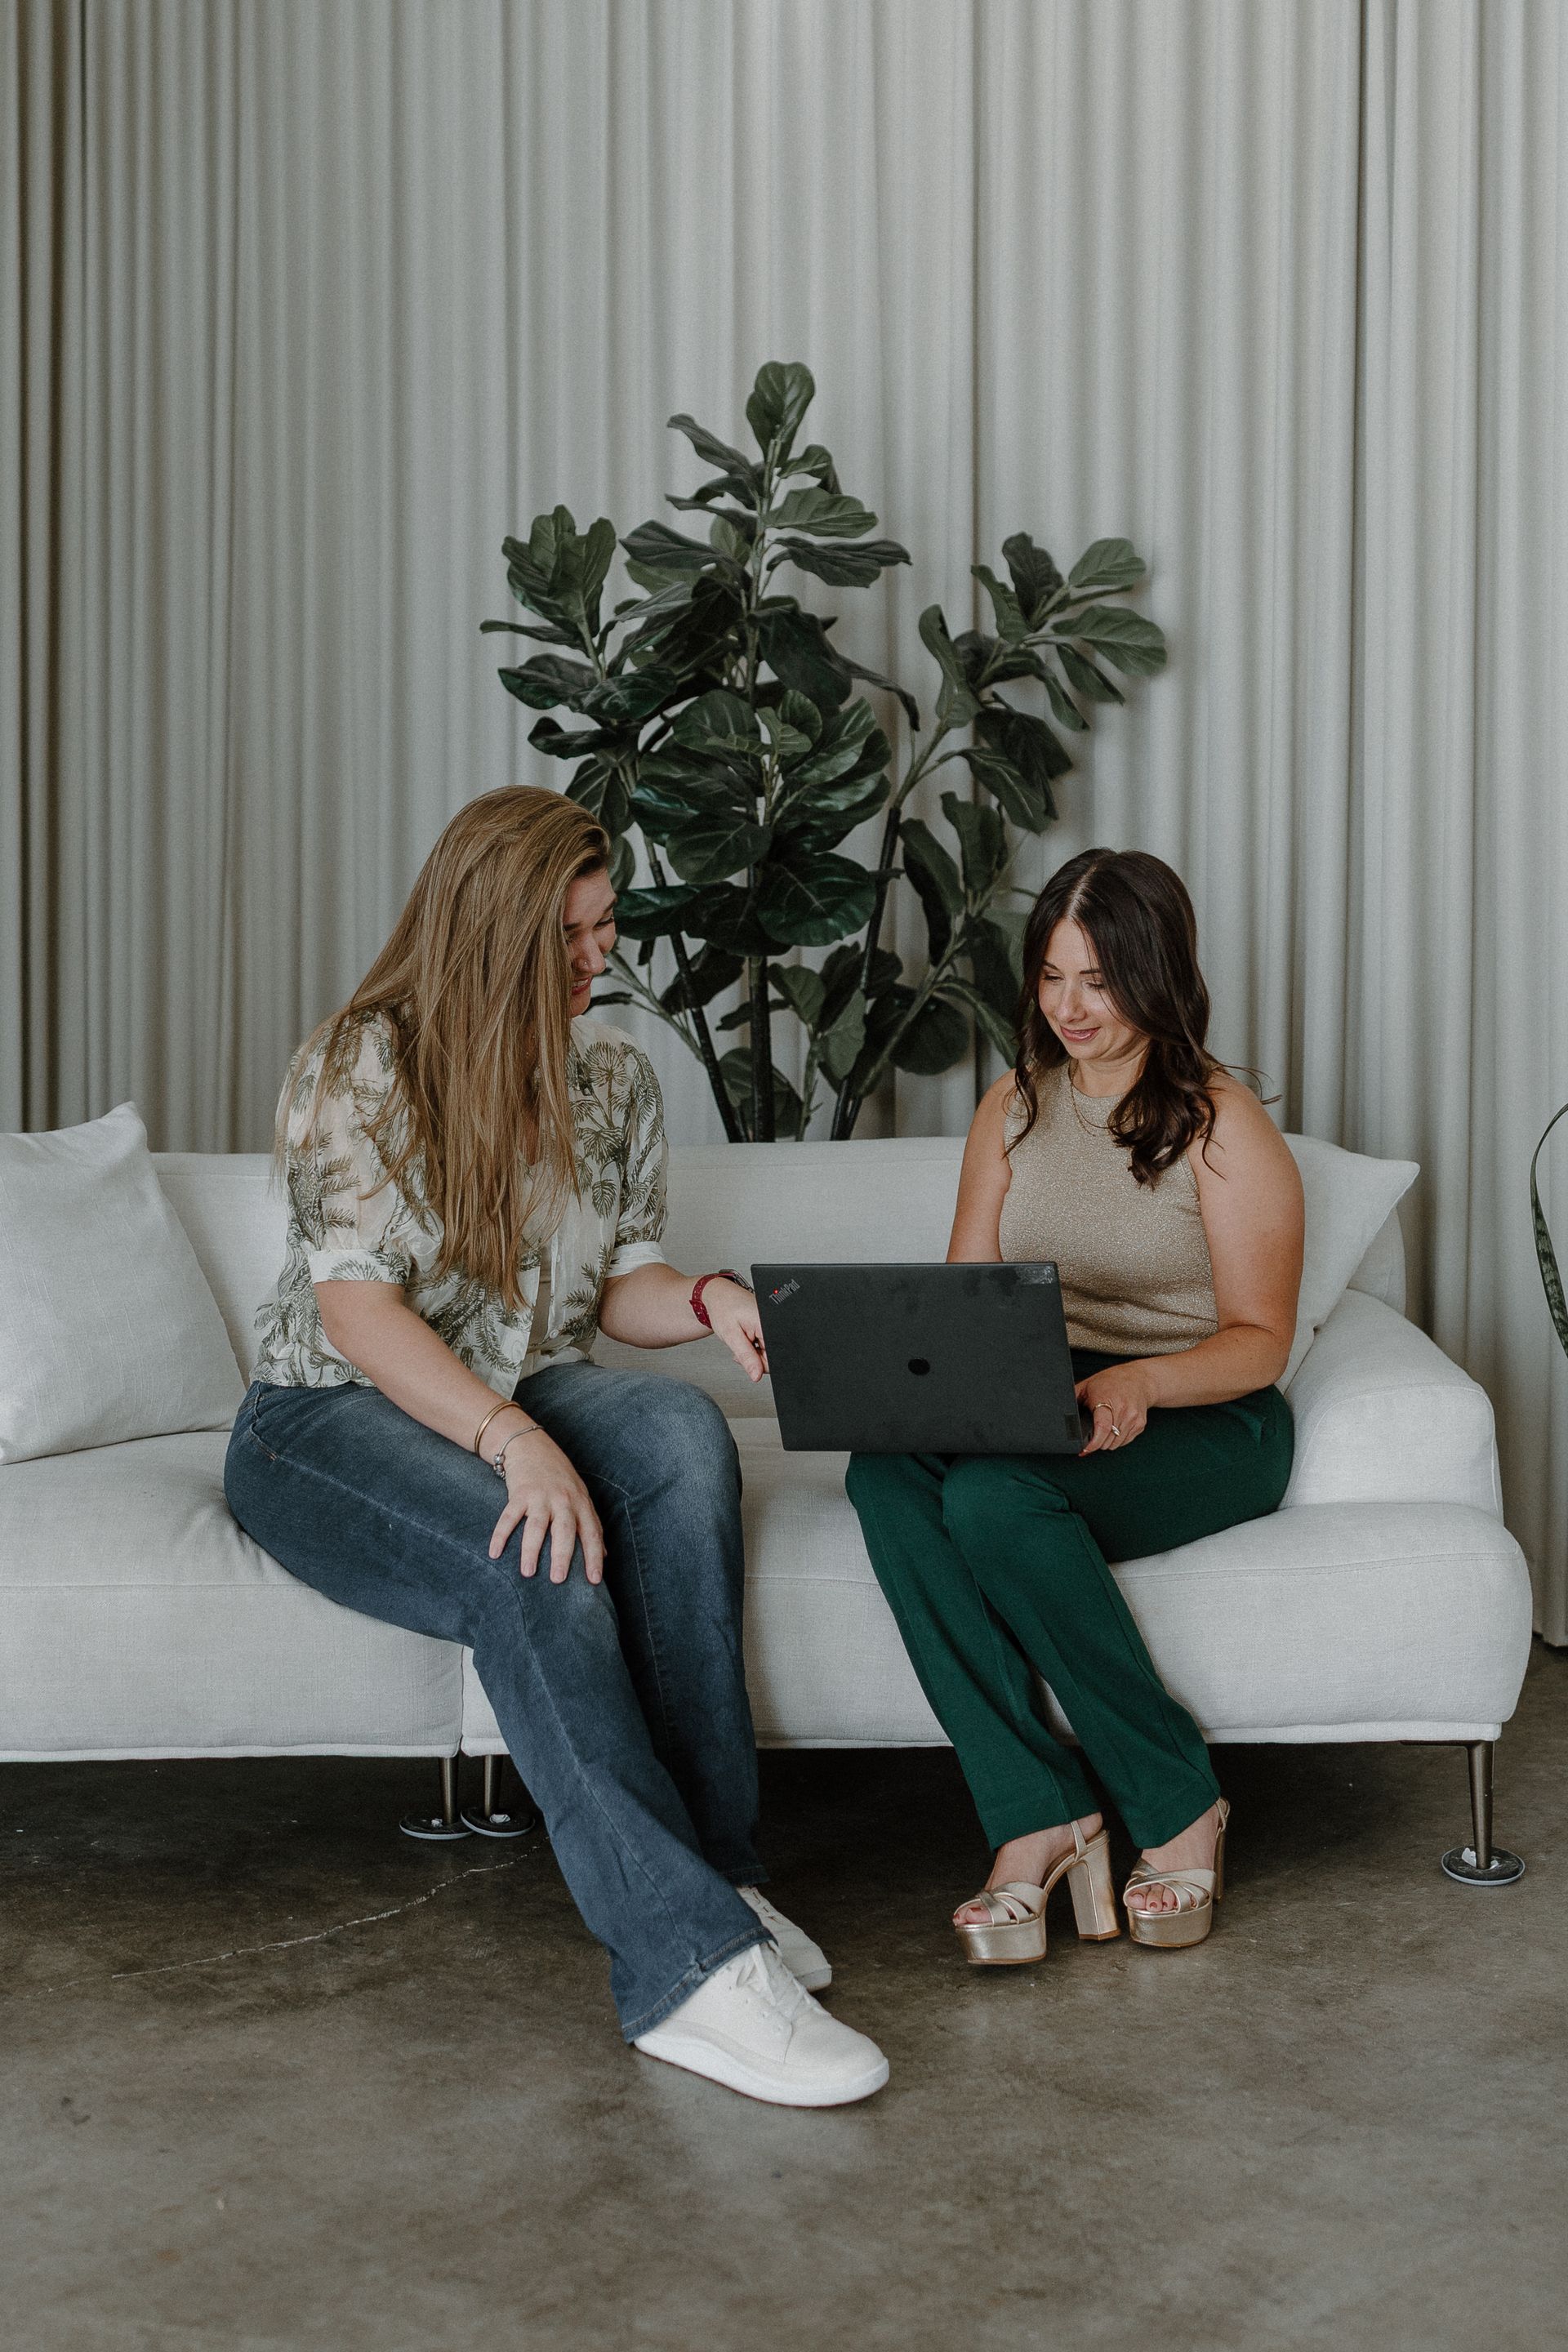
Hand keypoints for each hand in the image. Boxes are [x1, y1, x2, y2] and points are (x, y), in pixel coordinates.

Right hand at [487, 1423, 604, 1583]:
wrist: (532, 1446)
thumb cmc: (560, 1477)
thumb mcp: (581, 1496)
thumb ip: (591, 1524)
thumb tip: (603, 1555)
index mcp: (581, 1503)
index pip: (591, 1532)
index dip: (593, 1556)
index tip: (594, 1580)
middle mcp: (563, 1499)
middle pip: (564, 1530)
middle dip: (562, 1556)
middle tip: (558, 1580)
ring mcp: (540, 1496)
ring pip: (536, 1526)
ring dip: (531, 1550)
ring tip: (528, 1573)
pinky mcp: (519, 1493)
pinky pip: (508, 1517)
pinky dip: (500, 1535)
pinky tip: (495, 1553)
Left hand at [700, 1278, 768, 1381]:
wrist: (720, 1297)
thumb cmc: (723, 1309)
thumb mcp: (731, 1335)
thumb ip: (746, 1356)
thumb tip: (756, 1375)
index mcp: (767, 1324)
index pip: (773, 1358)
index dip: (759, 1364)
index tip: (746, 1359)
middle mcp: (773, 1324)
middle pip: (772, 1357)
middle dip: (755, 1359)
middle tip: (741, 1349)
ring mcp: (772, 1325)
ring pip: (769, 1353)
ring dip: (755, 1353)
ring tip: (743, 1341)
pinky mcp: (769, 1326)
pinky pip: (767, 1345)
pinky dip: (756, 1347)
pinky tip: (748, 1339)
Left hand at [1075, 1362, 1160, 1454]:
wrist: (1139, 1379)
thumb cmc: (1112, 1381)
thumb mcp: (1088, 1385)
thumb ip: (1074, 1397)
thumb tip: (1059, 1409)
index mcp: (1107, 1399)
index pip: (1102, 1427)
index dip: (1092, 1443)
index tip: (1084, 1449)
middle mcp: (1123, 1410)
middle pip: (1107, 1440)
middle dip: (1096, 1442)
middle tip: (1091, 1437)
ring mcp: (1133, 1418)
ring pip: (1116, 1444)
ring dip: (1106, 1442)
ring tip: (1103, 1430)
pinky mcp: (1140, 1425)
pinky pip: (1125, 1441)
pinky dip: (1117, 1439)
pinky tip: (1114, 1427)